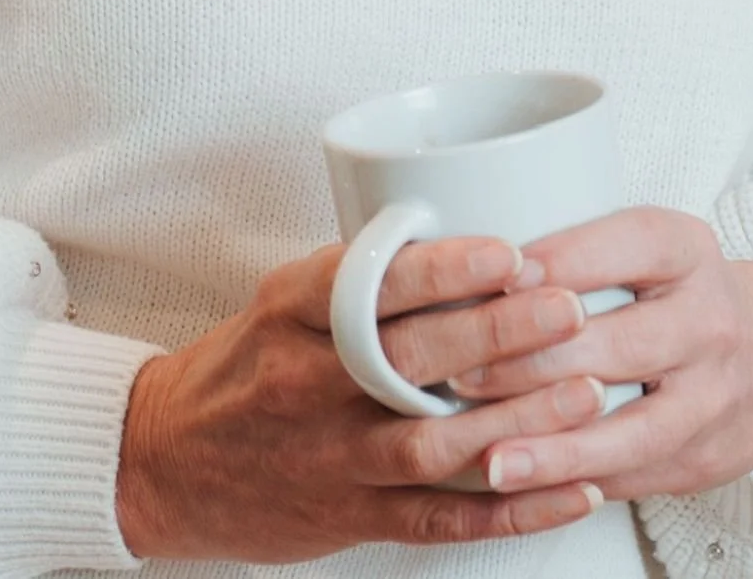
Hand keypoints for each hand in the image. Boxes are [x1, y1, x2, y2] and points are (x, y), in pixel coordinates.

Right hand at [116, 236, 611, 559]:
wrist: (166, 461)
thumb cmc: (245, 366)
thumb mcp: (282, 301)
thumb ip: (359, 276)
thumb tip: (460, 232)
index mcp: (291, 314)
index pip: (370, 283)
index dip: (444, 270)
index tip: (509, 251)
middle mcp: (309, 383)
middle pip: (411, 360)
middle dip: (499, 335)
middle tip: (568, 309)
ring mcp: (331, 457)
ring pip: (433, 444)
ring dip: (517, 421)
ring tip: (586, 393)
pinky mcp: (350, 518)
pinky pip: (441, 520)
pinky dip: (511, 511)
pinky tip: (571, 490)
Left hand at [443, 208, 752, 503]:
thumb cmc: (682, 292)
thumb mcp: (650, 243)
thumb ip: (579, 247)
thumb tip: (474, 269)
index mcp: (686, 250)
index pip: (620, 248)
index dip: (552, 265)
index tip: (489, 280)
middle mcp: (708, 321)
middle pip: (616, 345)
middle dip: (531, 363)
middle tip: (461, 373)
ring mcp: (712, 397)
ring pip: (628, 430)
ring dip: (553, 448)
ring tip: (491, 457)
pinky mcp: (702, 458)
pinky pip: (632, 478)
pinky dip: (574, 486)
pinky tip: (527, 488)